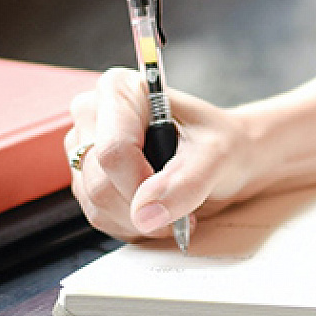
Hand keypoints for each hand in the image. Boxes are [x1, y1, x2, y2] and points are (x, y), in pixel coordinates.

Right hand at [64, 68, 258, 241]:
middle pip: (100, 182)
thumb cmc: (223, 144)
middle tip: (182, 204)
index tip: (173, 196)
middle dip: (143, 207)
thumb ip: (185, 182)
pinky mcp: (86, 177)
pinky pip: (99, 217)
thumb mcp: (218, 156)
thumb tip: (146, 213)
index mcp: (120, 90)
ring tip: (172, 205)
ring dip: (139, 220)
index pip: (113, 150)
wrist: (230, 158)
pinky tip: (156, 210)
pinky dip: (132, 224)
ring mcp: (85, 148)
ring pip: (96, 205)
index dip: (141, 184)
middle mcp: (94, 114)